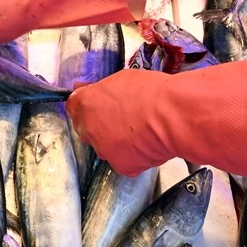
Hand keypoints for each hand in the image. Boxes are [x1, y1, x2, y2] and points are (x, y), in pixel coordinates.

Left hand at [66, 63, 246, 177]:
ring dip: (117, 141)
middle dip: (101, 124)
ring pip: (106, 147)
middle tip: (124, 119)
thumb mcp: (122, 79)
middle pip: (87, 129)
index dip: (87, 105)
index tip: (97, 103)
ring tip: (141, 132)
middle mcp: (89, 129)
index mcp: (86, 104)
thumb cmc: (153, 92)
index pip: (73, 107)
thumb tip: (87, 89)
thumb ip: (101, 89)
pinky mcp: (122, 166)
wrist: (173, 115)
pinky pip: (124, 162)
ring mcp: (104, 150)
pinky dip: (135, 156)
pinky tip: (148, 145)